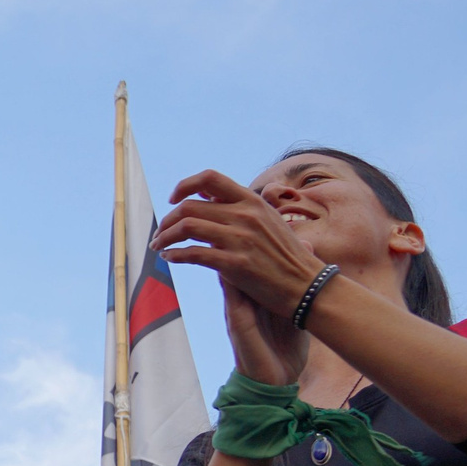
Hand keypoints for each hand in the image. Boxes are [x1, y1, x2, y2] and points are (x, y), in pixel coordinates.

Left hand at [155, 170, 322, 377]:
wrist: (307, 286)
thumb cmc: (286, 256)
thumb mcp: (268, 221)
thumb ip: (240, 207)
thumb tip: (207, 194)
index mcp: (252, 201)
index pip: (210, 179)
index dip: (185, 185)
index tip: (173, 199)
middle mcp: (245, 215)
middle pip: (190, 206)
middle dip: (168, 219)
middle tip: (161, 233)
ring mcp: (240, 239)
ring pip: (187, 227)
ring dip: (166, 237)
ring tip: (159, 246)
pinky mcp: (235, 264)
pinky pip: (194, 254)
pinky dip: (175, 255)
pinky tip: (170, 259)